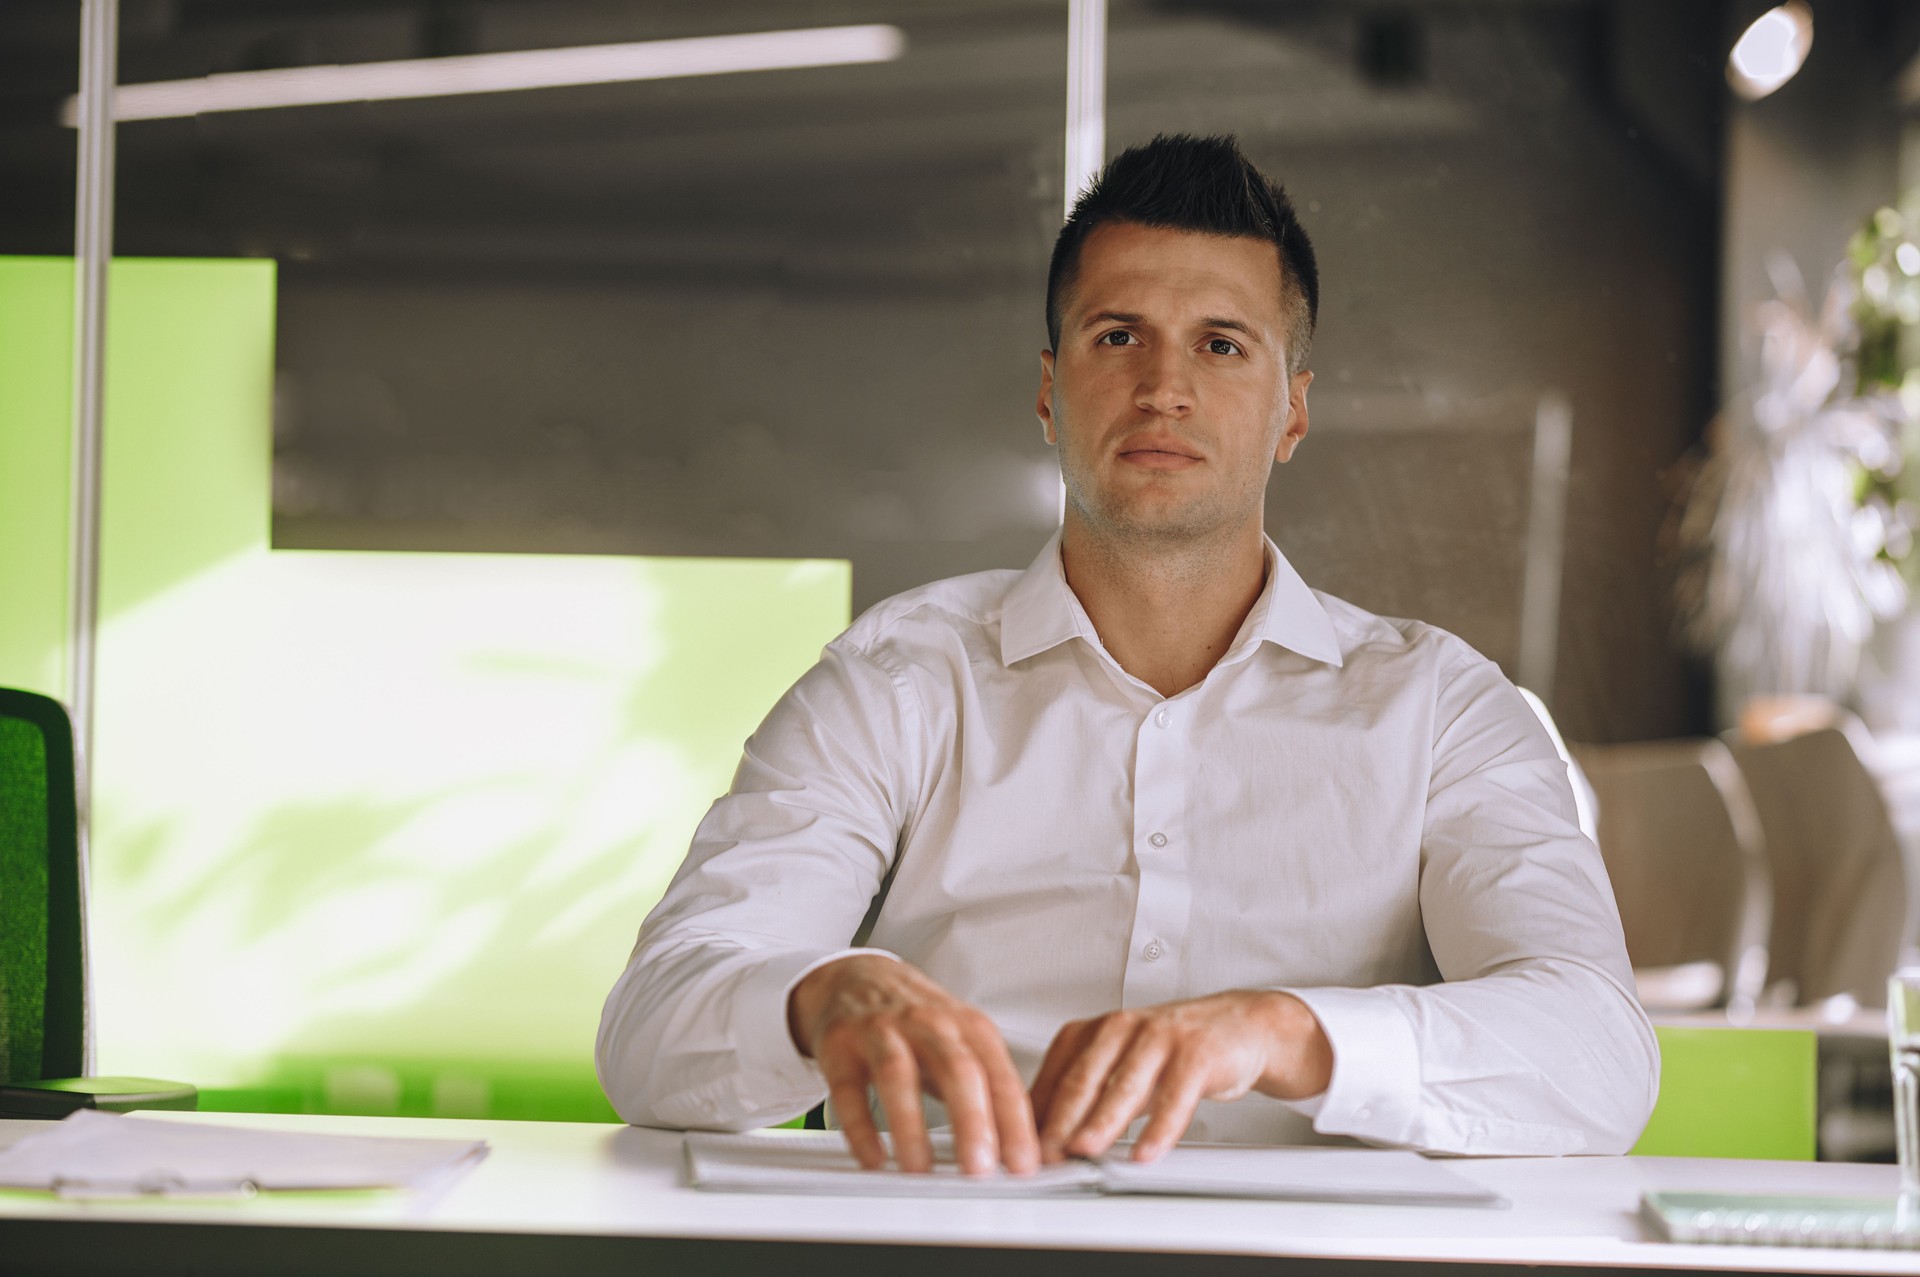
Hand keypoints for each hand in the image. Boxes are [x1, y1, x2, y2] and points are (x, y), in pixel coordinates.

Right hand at [787, 954, 1039, 1176]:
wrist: (855, 976)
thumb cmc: (917, 1019)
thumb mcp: (963, 1041)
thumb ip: (989, 1089)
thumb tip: (1020, 1148)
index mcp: (968, 1027)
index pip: (1000, 1077)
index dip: (1015, 1123)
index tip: (1022, 1165)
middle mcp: (928, 1024)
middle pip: (956, 1070)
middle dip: (972, 1121)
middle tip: (979, 1169)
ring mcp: (881, 1032)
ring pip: (898, 1074)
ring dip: (911, 1126)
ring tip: (920, 1170)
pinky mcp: (840, 1046)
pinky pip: (847, 1088)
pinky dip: (860, 1126)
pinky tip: (873, 1158)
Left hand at [1029, 990, 1331, 1163]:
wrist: (1235, 1026)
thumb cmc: (1171, 1050)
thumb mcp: (1120, 1069)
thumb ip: (1084, 1099)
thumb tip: (1039, 1138)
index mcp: (1093, 1031)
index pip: (1055, 1077)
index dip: (1035, 1116)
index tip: (1022, 1150)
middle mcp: (1121, 1028)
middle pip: (1083, 1078)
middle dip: (1058, 1120)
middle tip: (1042, 1154)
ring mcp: (1160, 1036)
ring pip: (1125, 1084)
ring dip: (1102, 1121)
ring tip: (1084, 1150)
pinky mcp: (1196, 1051)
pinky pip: (1176, 1094)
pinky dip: (1159, 1127)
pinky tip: (1147, 1151)